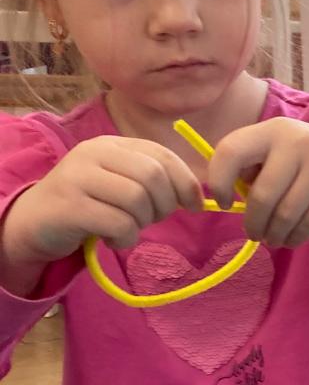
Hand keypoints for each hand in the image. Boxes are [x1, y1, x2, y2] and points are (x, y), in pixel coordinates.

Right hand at [1, 136, 202, 278]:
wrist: (34, 222)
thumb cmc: (88, 204)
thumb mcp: (119, 183)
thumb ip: (152, 181)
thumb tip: (198, 196)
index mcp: (111, 144)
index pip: (162, 155)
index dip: (185, 182)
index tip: (195, 205)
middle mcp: (93, 153)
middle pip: (153, 176)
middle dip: (164, 205)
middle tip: (151, 220)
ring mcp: (78, 177)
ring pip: (137, 200)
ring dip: (142, 223)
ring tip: (126, 228)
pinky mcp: (69, 206)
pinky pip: (118, 224)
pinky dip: (125, 239)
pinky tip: (112, 239)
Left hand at [207, 118, 308, 247]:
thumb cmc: (308, 163)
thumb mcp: (280, 153)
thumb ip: (252, 167)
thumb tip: (228, 197)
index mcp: (273, 129)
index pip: (231, 151)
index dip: (219, 181)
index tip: (225, 202)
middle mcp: (298, 141)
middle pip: (261, 196)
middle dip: (253, 223)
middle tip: (253, 233)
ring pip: (284, 216)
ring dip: (273, 235)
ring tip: (272, 238)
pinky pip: (306, 225)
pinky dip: (293, 238)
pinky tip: (290, 237)